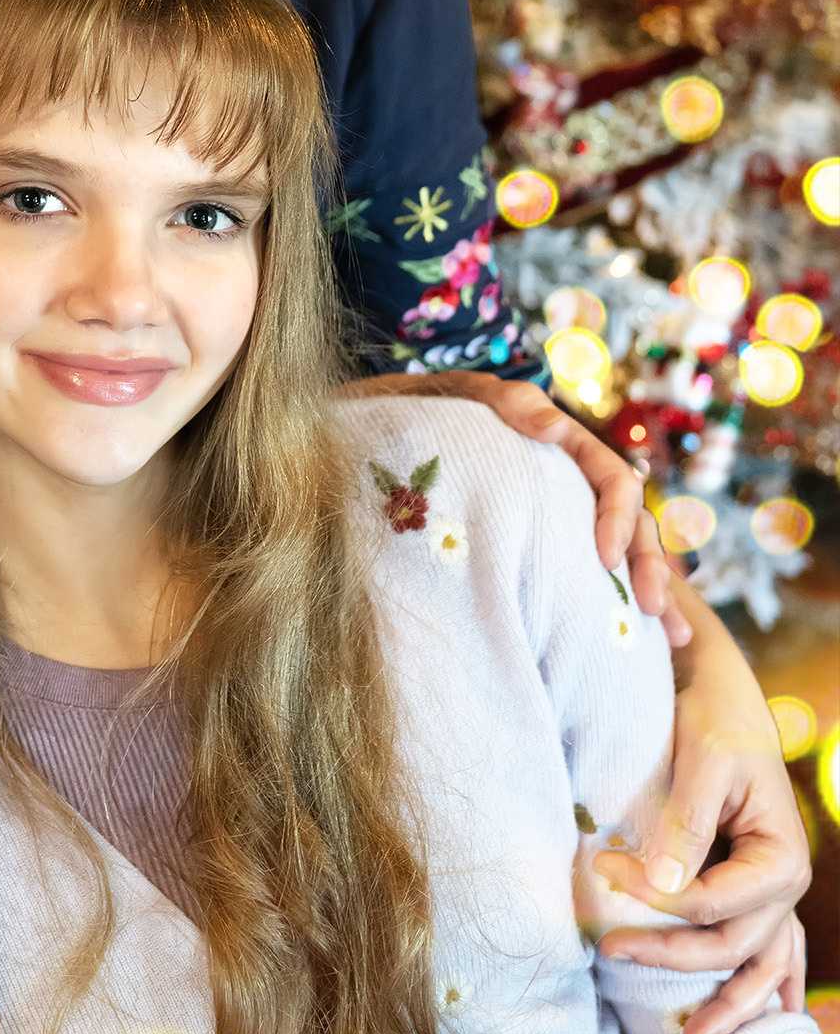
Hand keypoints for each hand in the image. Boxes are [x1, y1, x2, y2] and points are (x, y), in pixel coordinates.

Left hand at [337, 371, 681, 640]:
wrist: (363, 433)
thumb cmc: (408, 412)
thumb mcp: (451, 395)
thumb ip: (500, 400)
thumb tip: (553, 424)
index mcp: (554, 441)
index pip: (608, 477)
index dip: (616, 516)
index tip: (604, 558)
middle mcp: (564, 477)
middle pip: (629, 519)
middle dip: (648, 563)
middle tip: (651, 610)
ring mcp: (553, 511)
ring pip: (620, 547)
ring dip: (649, 586)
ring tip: (670, 636)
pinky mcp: (535, 541)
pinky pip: (585, 568)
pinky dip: (614, 597)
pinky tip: (641, 638)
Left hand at [593, 602, 811, 1033]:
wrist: (725, 699)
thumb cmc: (715, 723)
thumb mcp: (703, 762)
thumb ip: (686, 824)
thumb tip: (659, 885)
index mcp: (780, 859)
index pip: (712, 901)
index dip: (657, 899)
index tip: (602, 874)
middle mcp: (783, 886)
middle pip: (730, 942)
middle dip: (672, 955)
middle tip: (610, 952)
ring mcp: (773, 895)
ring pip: (756, 963)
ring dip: (728, 1003)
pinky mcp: (753, 891)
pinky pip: (766, 952)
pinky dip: (759, 986)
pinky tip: (752, 1020)